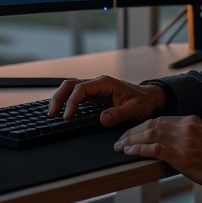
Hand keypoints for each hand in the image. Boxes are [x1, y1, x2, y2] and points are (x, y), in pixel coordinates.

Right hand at [48, 76, 164, 127]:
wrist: (150, 98)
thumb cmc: (143, 102)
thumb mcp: (134, 110)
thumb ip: (119, 114)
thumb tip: (102, 119)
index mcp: (105, 83)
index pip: (81, 89)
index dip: (72, 102)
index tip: (67, 116)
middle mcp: (97, 83)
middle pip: (71, 84)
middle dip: (59, 97)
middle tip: (51, 113)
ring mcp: (95, 88)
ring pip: (71, 88)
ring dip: (60, 98)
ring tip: (51, 112)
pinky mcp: (94, 95)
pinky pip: (76, 94)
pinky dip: (66, 100)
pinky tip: (61, 110)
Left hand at [113, 115, 201, 193]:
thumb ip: (190, 137)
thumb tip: (176, 144)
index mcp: (191, 121)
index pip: (160, 120)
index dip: (143, 126)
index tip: (134, 131)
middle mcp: (185, 127)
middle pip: (151, 125)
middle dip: (133, 131)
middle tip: (121, 139)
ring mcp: (182, 141)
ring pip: (149, 135)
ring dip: (131, 140)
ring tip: (120, 145)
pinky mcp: (181, 156)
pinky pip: (153, 149)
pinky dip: (138, 149)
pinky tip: (129, 151)